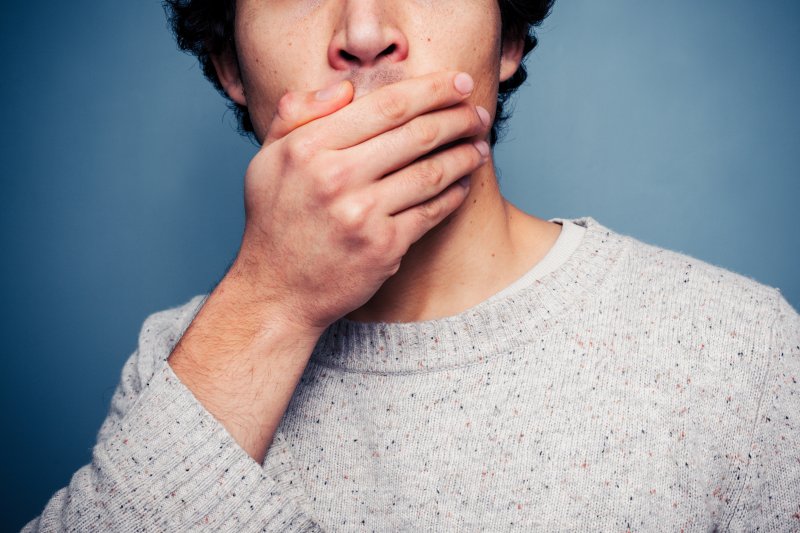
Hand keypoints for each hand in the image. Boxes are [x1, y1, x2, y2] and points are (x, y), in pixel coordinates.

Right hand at [230, 71, 490, 331]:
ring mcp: (362, 215)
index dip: (432, 89)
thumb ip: (297, 114)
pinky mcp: (383, 247)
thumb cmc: (274, 222)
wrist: (277, 292)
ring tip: (480, 145)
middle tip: (480, 114)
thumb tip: (345, 88)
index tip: (460, 83)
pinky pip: (431, 212)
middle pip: (416, 135)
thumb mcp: (267, 159)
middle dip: (458, 119)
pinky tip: (463, 183)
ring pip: (431, 173)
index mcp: (309, 147)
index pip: (386, 106)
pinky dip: (453, 194)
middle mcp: (335, 177)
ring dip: (464, 155)